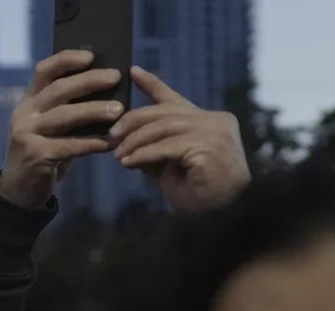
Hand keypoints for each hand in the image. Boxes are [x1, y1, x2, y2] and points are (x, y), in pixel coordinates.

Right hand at [0, 50, 125, 208]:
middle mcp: (25, 114)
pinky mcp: (36, 156)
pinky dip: (91, 143)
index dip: (67, 59)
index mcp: (29, 101)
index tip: (92, 55)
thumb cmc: (45, 152)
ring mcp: (27, 134)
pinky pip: (69, 146)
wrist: (20, 190)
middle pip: (57, 90)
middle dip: (88, 81)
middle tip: (115, 77)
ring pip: (64, 116)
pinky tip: (110, 143)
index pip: (44, 71)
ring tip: (119, 109)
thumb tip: (108, 89)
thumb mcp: (52, 127)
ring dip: (93, 110)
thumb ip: (69, 108)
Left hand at [110, 67, 250, 212]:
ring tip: (117, 155)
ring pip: (163, 127)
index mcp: (208, 120)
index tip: (132, 71)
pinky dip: (144, 153)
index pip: (175, 99)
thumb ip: (152, 147)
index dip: (152, 84)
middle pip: (165, 112)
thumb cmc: (198, 192)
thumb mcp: (168, 165)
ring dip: (135, 141)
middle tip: (111, 136)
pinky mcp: (209, 147)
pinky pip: (168, 146)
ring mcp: (215, 131)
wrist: (223, 214)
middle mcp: (215, 120)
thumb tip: (122, 138)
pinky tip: (129, 162)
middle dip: (132, 122)